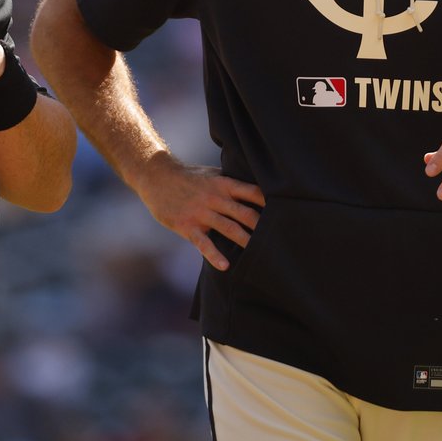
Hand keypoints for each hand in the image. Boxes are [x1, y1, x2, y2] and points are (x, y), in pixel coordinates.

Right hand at [134, 156, 265, 270]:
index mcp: (224, 183)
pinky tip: (225, 266)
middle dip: (262, 228)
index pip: (253, 192)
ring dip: (246, 242)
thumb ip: (232, 183)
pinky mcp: (187, 225)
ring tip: (260, 256)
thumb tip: (257, 191)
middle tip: (278, 241)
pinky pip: (204, 243)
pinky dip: (215, 255)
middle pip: (245, 214)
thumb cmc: (189, 177)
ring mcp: (201, 212)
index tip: (285, 214)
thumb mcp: (212, 173)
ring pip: (229, 229)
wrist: (156, 177)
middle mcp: (215, 197)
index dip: (269, 204)